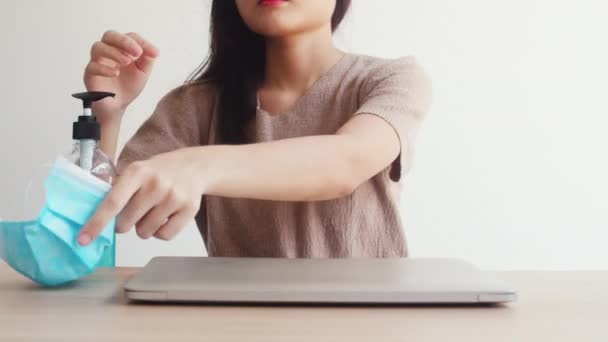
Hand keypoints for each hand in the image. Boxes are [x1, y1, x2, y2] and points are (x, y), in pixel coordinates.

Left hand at [78, 149, 203, 244]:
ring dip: (143, 228)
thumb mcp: (137, 171)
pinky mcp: (189, 209)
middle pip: (127, 223)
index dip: (96, 222)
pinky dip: (160, 233)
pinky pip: (164, 236)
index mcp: (137, 172)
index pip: (113, 202)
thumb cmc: (158, 172)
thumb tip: (92, 216)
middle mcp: (156, 184)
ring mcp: (174, 197)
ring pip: (145, 232)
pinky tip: (164, 218)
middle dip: (124, 224)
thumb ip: (117, 189)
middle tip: (133, 213)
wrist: (194, 167)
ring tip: (152, 212)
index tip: (82, 239)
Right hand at [84, 30, 158, 123]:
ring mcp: (97, 61)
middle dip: (124, 42)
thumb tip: (154, 50)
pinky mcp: (90, 74)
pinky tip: (116, 73)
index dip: (141, 42)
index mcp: (121, 48)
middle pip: (109, 35)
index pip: (129, 37)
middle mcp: (108, 51)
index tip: (154, 53)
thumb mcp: (143, 72)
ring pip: (98, 47)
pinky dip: (104, 68)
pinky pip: (92, 66)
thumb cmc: (129, 85)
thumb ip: (148, 60)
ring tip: (127, 62)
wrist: (119, 105)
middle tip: (137, 52)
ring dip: (114, 52)